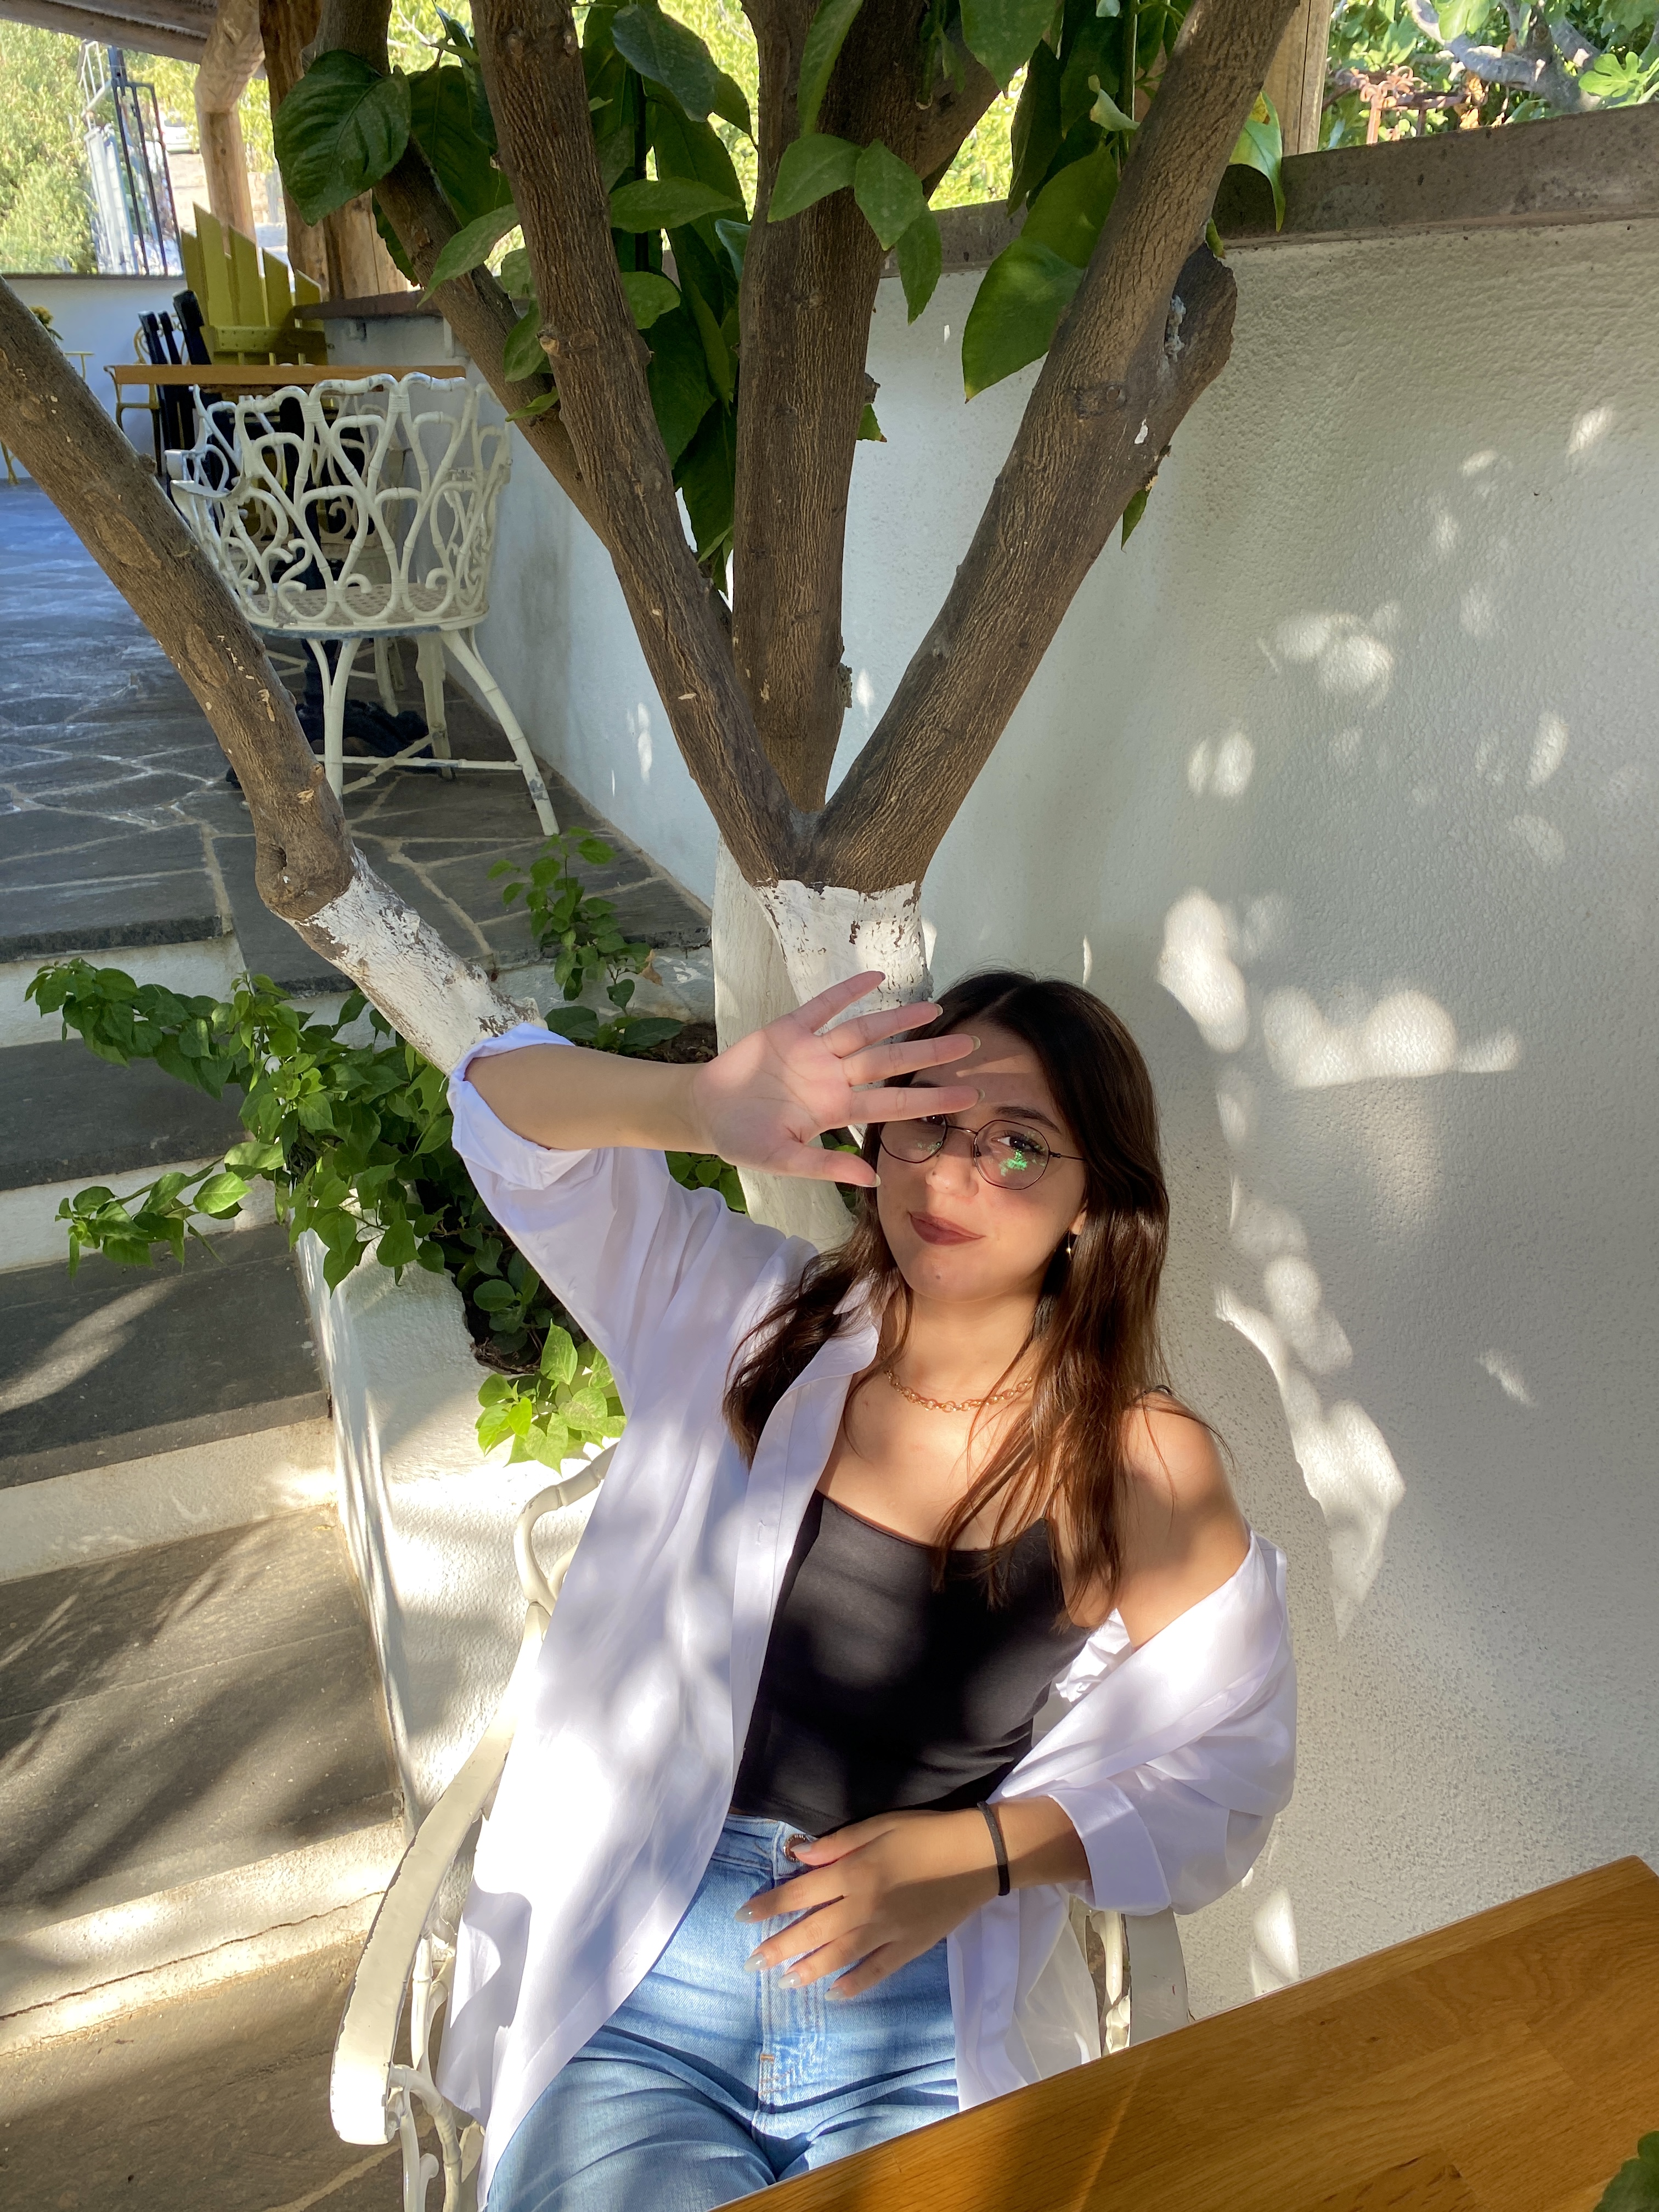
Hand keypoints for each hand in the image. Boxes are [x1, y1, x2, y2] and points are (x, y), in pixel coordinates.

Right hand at [686, 971, 978, 1186]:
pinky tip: (875, 976)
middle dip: (927, 1054)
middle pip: (889, 1062)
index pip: (892, 1103)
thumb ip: (824, 1165)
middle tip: (969, 1046)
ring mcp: (813, 1051)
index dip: (930, 1099)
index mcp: (835, 1110)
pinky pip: (823, 1006)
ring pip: (864, 1032)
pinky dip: (847, 991)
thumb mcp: (782, 1161)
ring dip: (897, 1020)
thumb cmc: (744, 1139)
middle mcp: (833, 1078)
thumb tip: (871, 1180)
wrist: (705, 1111)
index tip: (968, 1096)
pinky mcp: (789, 1028)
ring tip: (932, 1010)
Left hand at [736, 1809, 998, 1996]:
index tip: (743, 1917)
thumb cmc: (924, 1832)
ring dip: (808, 1969)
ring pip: (839, 1956)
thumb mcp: (879, 1826)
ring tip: (784, 1980)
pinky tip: (835, 1993)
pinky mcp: (909, 1947)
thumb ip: (838, 1844)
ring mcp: (887, 1932)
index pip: (800, 1893)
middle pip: (812, 1930)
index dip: (770, 1905)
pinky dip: (855, 1984)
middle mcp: (864, 1907)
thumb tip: (798, 1855)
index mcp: (854, 1873)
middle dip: (778, 1947)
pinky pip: (876, 1971)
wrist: (977, 1855)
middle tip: (751, 1964)